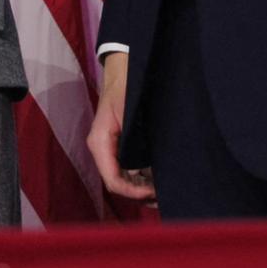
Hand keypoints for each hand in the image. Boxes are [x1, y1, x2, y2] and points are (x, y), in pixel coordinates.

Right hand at [87, 52, 155, 203]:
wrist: (125, 72)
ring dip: (143, 188)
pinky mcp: (119, 147)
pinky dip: (143, 178)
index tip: (155, 192)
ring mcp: (111, 149)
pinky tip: (160, 176)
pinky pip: (129, 170)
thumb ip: (132, 141)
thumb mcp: (129, 113)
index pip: (113, 180)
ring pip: (124, 179)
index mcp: (100, 143)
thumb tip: (145, 172)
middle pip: (118, 184)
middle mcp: (103, 150)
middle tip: (166, 195)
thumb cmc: (127, 89)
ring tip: (165, 189)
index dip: (133, 192)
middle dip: (140, 194)